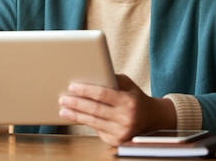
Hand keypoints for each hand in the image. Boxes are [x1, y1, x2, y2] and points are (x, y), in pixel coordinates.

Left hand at [58, 74, 175, 145]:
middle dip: (76, 104)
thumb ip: (110, 79)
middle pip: (94, 110)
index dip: (85, 91)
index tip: (72, 87)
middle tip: (63, 99)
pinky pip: (97, 130)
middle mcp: (126, 118)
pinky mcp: (117, 141)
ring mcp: (121, 132)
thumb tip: (89, 74)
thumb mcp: (127, 84)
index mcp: (128, 102)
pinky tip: (76, 117)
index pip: (102, 94)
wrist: (152, 118)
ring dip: (76, 115)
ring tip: (64, 110)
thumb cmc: (135, 98)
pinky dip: (85, 123)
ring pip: (93, 122)